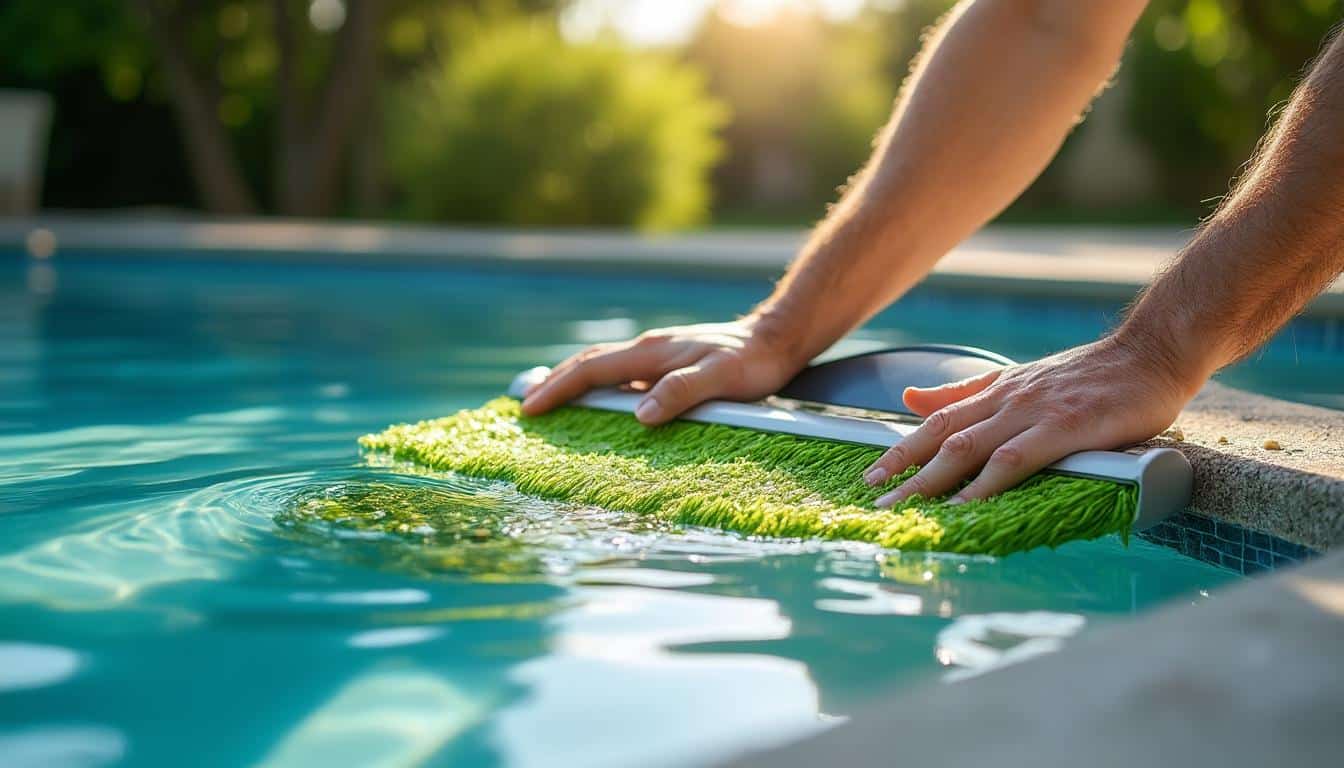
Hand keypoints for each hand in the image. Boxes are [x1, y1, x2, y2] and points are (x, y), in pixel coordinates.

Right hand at [520, 317, 805, 424]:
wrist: (778, 338)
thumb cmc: (754, 362)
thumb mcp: (722, 379)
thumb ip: (682, 392)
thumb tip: (641, 414)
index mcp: (652, 352)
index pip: (593, 369)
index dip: (560, 388)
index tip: (531, 407)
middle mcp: (649, 350)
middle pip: (589, 364)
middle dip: (554, 383)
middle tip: (526, 405)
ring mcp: (658, 356)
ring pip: (604, 367)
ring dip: (574, 383)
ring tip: (550, 402)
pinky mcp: (669, 364)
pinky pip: (623, 375)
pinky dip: (601, 387)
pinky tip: (602, 404)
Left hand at [862, 334, 1202, 505]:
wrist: (1151, 351)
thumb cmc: (1093, 373)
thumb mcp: (1021, 378)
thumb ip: (967, 391)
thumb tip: (911, 396)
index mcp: (998, 392)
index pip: (937, 421)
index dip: (901, 449)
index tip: (871, 476)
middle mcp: (1007, 401)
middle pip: (942, 437)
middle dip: (903, 470)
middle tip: (872, 500)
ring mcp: (1034, 413)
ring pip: (969, 449)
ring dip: (931, 481)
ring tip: (903, 509)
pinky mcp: (1065, 428)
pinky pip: (1015, 460)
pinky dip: (984, 485)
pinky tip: (965, 507)